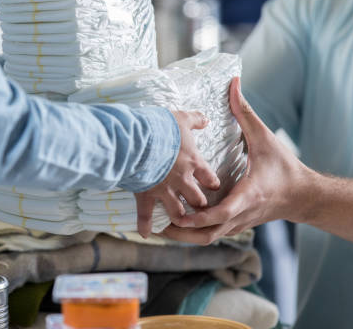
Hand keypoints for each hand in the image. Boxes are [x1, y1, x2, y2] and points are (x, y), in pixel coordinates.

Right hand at [136, 110, 220, 237]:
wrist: (140, 139)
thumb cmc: (162, 127)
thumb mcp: (181, 118)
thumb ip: (195, 119)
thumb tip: (206, 118)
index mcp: (193, 162)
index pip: (209, 178)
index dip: (212, 184)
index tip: (213, 187)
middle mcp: (182, 180)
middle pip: (197, 200)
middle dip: (199, 205)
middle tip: (199, 207)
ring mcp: (164, 190)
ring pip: (178, 212)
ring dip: (180, 218)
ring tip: (180, 222)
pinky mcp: (147, 195)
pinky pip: (146, 214)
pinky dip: (146, 225)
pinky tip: (146, 233)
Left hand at [163, 77, 312, 244]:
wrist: (303, 196)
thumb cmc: (284, 167)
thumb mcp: (265, 138)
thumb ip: (245, 113)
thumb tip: (233, 84)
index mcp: (247, 195)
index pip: (222, 213)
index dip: (200, 217)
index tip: (181, 215)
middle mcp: (241, 214)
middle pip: (208, 234)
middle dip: (183, 233)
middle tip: (159, 224)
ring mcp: (238, 223)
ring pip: (207, 238)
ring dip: (185, 236)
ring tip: (160, 227)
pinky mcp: (235, 225)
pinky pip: (212, 234)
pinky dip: (194, 233)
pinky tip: (177, 224)